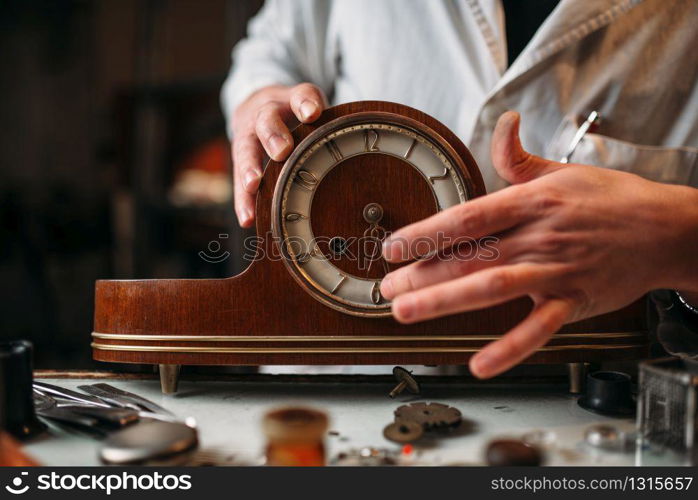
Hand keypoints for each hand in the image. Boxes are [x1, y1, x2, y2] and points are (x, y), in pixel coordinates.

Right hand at [231, 83, 327, 226]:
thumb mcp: (308, 103)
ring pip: (246, 150)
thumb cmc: (291, 112)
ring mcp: (248, 136)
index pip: (300, 95)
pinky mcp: (240, 160)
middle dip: (273, 136)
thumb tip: (335, 129)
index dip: (305, 103)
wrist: (255, 107)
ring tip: (252, 185)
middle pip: (266, 121)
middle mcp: (264, 115)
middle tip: (281, 151)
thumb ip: (319, 112)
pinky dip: (244, 200)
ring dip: (250, 169)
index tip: (312, 112)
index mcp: (288, 100)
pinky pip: (239, 180)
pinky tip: (247, 217)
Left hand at [380, 111, 697, 377]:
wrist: (667, 228)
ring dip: (446, 301)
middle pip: (470, 254)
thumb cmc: (611, 198)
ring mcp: (557, 270)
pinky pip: (540, 329)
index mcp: (532, 201)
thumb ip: (520, 157)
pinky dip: (511, 348)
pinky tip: (479, 363)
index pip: (469, 217)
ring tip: (406, 313)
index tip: (393, 247)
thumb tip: (502, 123)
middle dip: (423, 273)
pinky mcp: (574, 300)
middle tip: (386, 287)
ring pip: (494, 286)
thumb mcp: (563, 170)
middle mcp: (539, 235)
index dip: (426, 232)